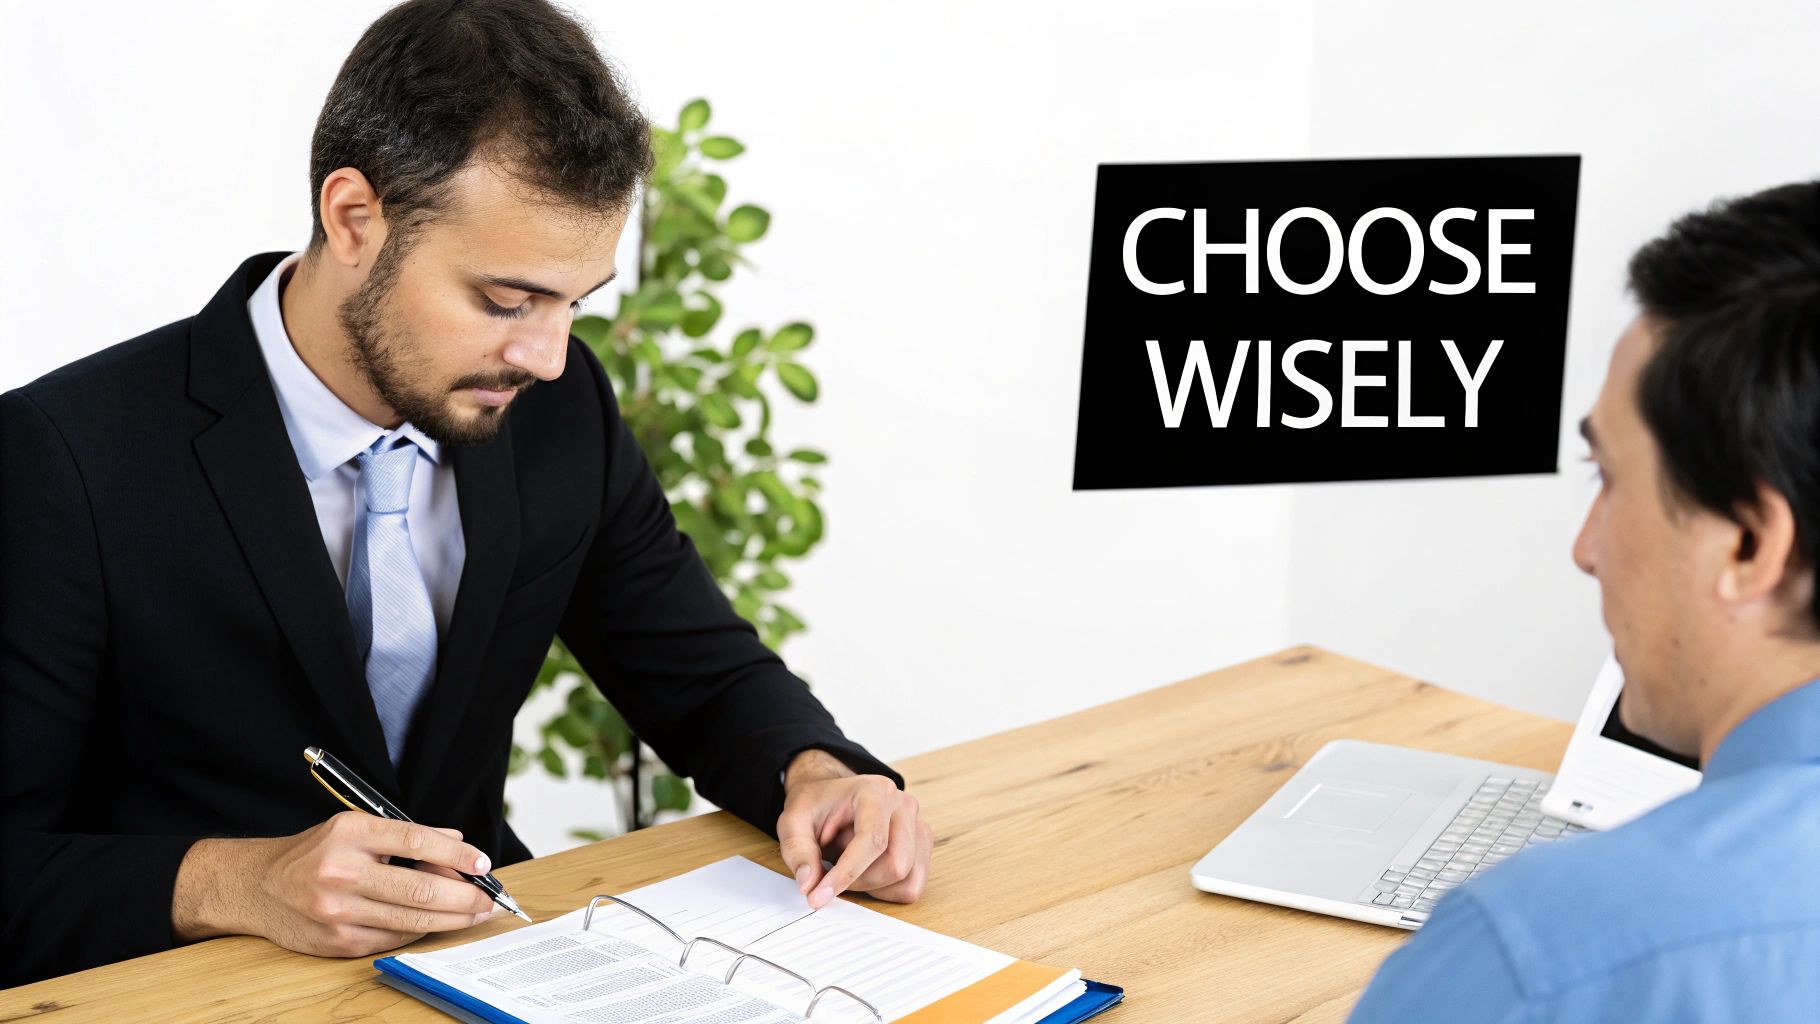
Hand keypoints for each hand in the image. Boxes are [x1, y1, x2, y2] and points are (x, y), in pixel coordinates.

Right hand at [171, 812, 498, 957]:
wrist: (256, 887)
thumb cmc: (315, 853)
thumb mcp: (356, 827)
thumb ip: (407, 835)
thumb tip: (458, 844)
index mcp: (350, 834)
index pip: (417, 842)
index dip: (457, 855)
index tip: (482, 863)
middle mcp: (341, 872)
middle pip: (420, 890)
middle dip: (464, 898)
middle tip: (489, 899)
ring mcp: (338, 911)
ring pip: (411, 921)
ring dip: (451, 919)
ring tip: (473, 913)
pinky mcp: (337, 942)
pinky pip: (393, 939)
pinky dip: (419, 931)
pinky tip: (434, 923)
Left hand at [776, 749, 932, 909]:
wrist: (832, 798)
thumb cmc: (817, 807)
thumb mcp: (793, 822)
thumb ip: (798, 851)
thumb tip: (809, 884)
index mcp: (874, 791)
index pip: (872, 840)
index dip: (846, 874)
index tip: (819, 896)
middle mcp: (903, 805)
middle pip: (895, 864)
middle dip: (859, 881)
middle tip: (832, 874)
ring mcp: (918, 825)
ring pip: (906, 878)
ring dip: (872, 886)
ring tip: (851, 866)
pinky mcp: (922, 845)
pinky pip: (912, 885)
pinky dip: (887, 890)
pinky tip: (868, 872)